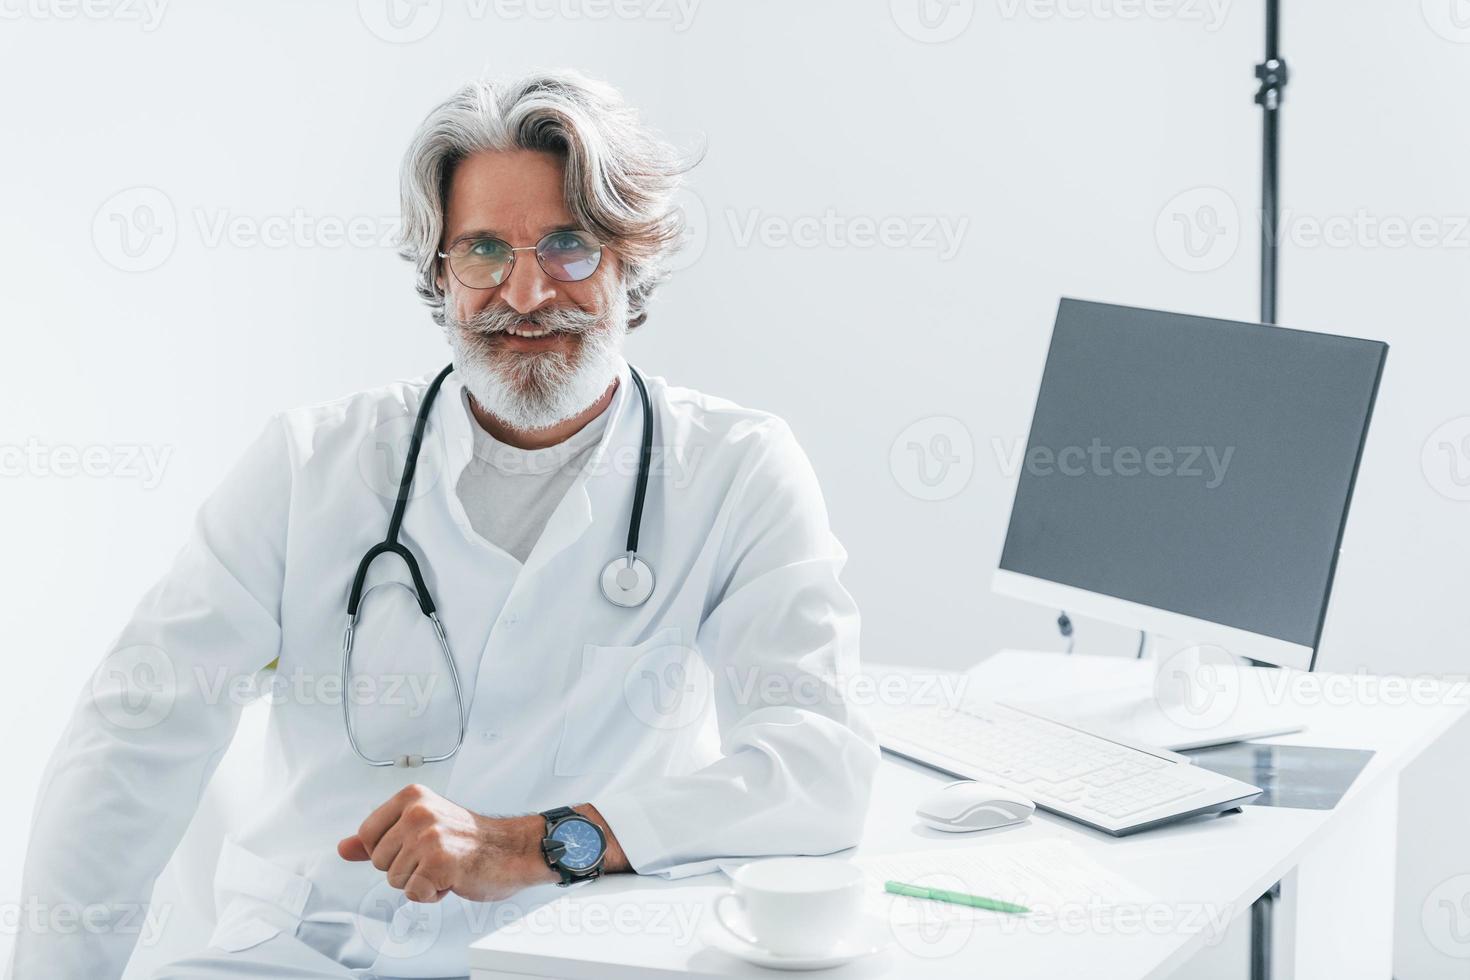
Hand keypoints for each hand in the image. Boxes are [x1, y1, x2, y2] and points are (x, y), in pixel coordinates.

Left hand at [337, 784, 553, 902]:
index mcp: (411, 797)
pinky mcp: (439, 863)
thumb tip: (344, 848)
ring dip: (420, 881)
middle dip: (405, 868)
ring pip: (394, 880)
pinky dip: (432, 894)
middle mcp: (418, 812)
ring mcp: (428, 837)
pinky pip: (414, 893)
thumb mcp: (421, 826)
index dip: (389, 850)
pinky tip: (451, 877)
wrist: (512, 850)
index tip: (417, 844)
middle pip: (378, 861)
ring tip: (446, 865)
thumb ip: (380, 837)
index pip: (367, 835)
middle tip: (437, 856)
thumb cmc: (470, 839)